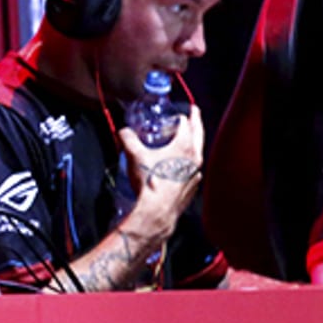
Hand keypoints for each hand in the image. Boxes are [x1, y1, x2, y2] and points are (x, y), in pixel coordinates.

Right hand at [116, 103, 203, 241]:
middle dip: (196, 122)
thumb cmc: (151, 183)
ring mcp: (196, 172)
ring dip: (193, 143)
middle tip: (194, 113)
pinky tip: (178, 165)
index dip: (181, 116)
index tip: (180, 113)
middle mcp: (194, 157)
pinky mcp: (193, 185)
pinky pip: (193, 168)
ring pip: (197, 152)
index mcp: (184, 146)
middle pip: (198, 134)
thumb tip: (123, 132)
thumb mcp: (135, 155)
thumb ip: (128, 139)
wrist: (158, 210)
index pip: (186, 124)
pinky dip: (188, 162)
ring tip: (186, 140)